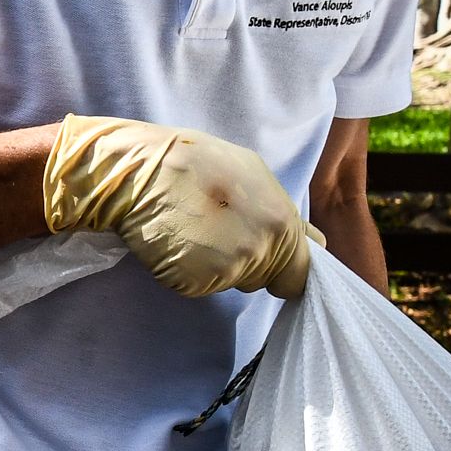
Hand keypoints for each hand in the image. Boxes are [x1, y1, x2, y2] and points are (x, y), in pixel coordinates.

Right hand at [41, 115, 319, 297]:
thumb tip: (312, 240)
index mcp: (283, 220)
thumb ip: (281, 213)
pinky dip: (188, 272)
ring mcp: (230, 268)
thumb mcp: (252, 174)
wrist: (138, 172)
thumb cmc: (193, 163)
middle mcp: (263, 247)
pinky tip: (176, 242)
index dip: (286, 268)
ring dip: (217, 267)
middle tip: (217, 232)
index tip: (271, 261)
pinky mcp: (197, 282)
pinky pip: (200, 287)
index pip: (301, 271)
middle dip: (248, 265)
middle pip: (265, 280)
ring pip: (232, 283)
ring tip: (193, 230)